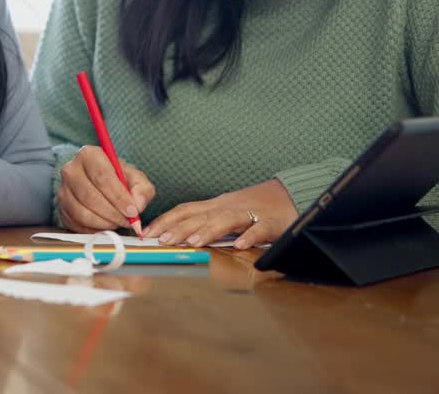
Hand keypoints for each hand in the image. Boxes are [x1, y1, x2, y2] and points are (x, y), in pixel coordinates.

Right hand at [57, 145, 154, 232]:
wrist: (99, 184)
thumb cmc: (118, 179)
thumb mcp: (136, 178)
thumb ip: (142, 189)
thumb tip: (138, 205)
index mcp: (89, 155)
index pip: (102, 177)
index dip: (119, 197)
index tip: (133, 211)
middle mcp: (71, 170)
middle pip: (90, 196)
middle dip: (112, 213)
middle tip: (128, 221)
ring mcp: (63, 190)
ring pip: (81, 213)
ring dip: (104, 223)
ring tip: (118, 223)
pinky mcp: (61, 208)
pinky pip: (76, 224)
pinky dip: (94, 230)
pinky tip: (106, 226)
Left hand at [144, 179, 298, 247]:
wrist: (290, 195)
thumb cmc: (254, 207)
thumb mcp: (226, 211)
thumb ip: (205, 221)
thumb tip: (177, 235)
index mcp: (216, 205)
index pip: (186, 210)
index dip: (166, 220)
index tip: (147, 232)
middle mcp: (229, 207)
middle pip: (202, 215)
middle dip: (180, 227)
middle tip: (163, 240)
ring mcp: (250, 213)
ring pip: (227, 219)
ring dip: (209, 230)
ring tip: (194, 242)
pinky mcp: (272, 222)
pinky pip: (260, 228)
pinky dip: (251, 236)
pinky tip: (241, 245)